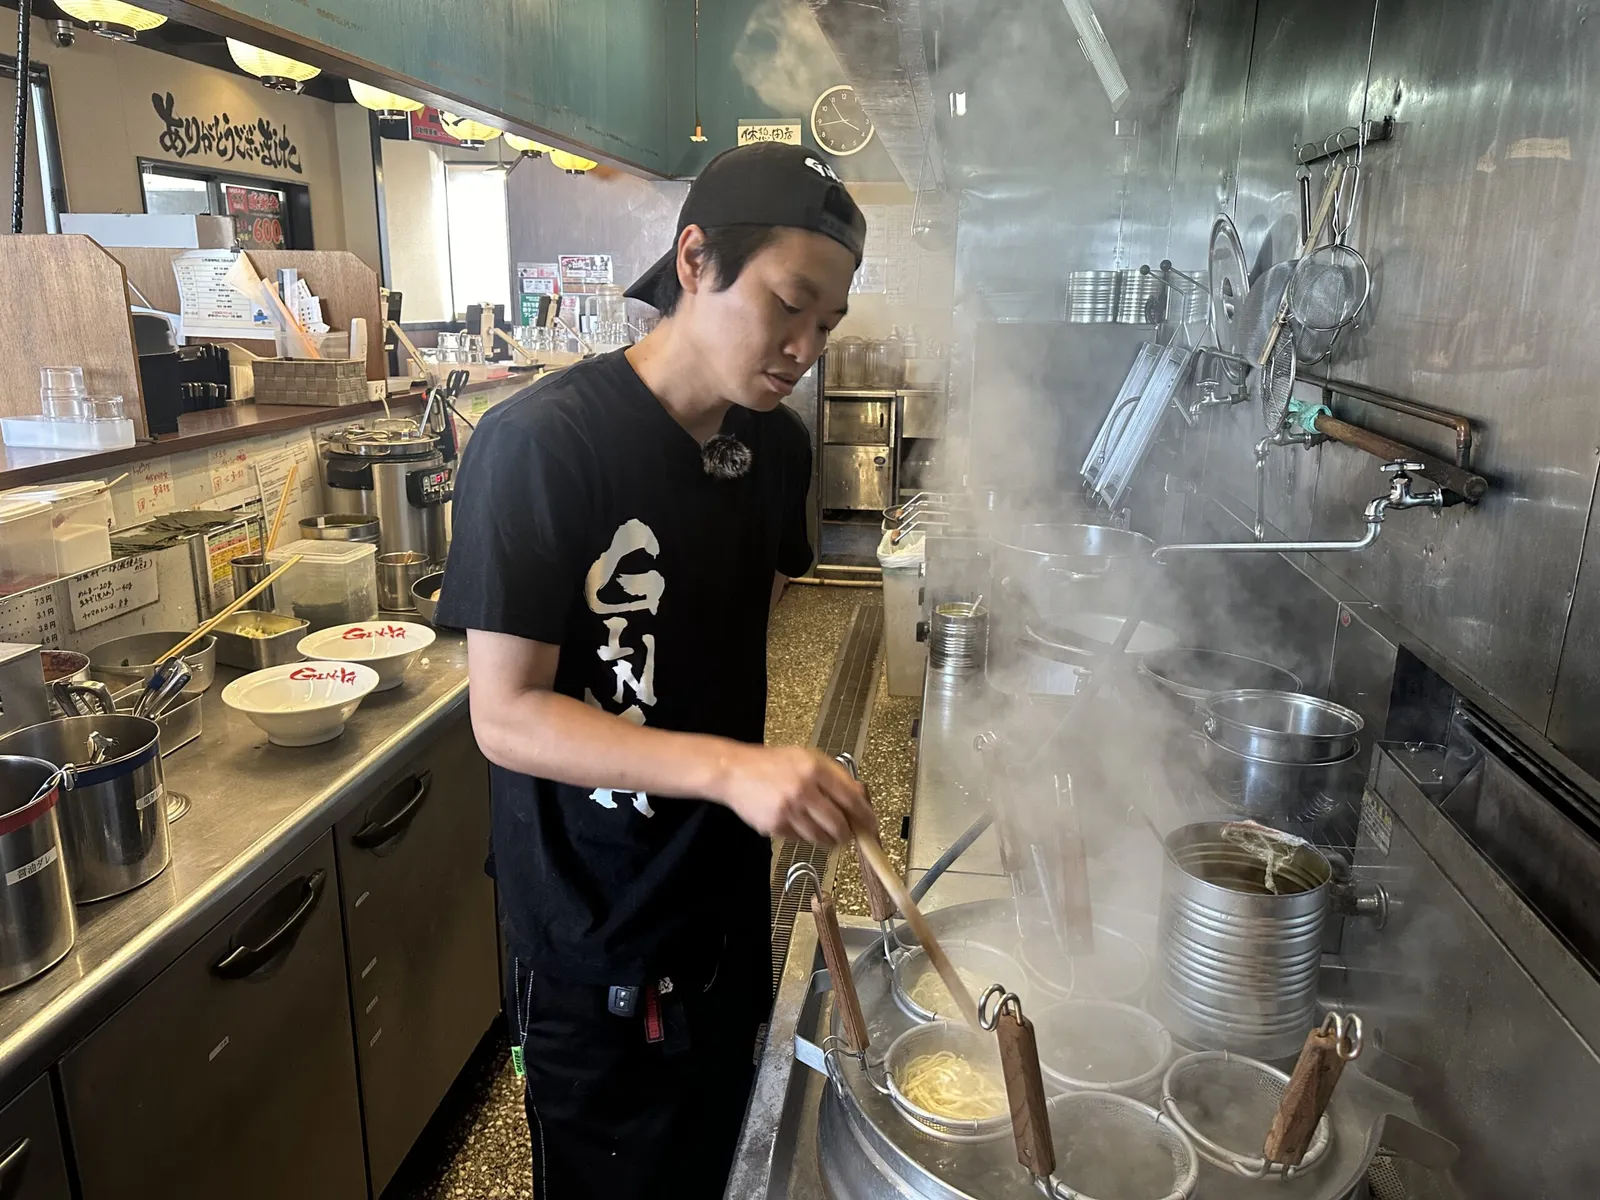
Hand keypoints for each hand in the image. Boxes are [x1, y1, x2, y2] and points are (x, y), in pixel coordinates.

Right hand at [714, 744, 872, 844]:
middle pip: (838, 824)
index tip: (871, 825)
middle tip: (849, 834)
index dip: (865, 816)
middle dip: (847, 834)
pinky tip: (800, 823)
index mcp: (815, 769)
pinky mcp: (775, 826)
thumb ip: (836, 775)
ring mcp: (788, 810)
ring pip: (820, 837)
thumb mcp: (808, 758)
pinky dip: (806, 836)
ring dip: (829, 839)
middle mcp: (803, 789)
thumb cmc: (773, 764)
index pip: (850, 798)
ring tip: (828, 833)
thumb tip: (861, 796)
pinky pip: (800, 839)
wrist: (735, 771)